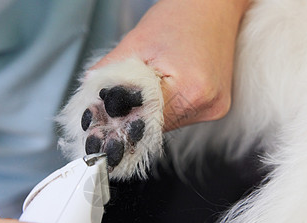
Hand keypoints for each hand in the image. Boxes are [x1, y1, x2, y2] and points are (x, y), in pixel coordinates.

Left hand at [93, 0, 249, 130]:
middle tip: (115, 104)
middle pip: (155, 126)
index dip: (120, 120)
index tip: (101, 125)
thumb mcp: (136, 43)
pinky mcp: (216, 107)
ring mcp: (214, 108)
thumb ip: (110, 75)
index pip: (145, 121)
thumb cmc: (180, 17)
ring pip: (167, 123)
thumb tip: (91, 103)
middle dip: (133, 116)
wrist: (213, 8)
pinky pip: (181, 115)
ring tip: (144, 88)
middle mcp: (208, 104)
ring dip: (149, 112)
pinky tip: (163, 88)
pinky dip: (165, 106)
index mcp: (192, 90)